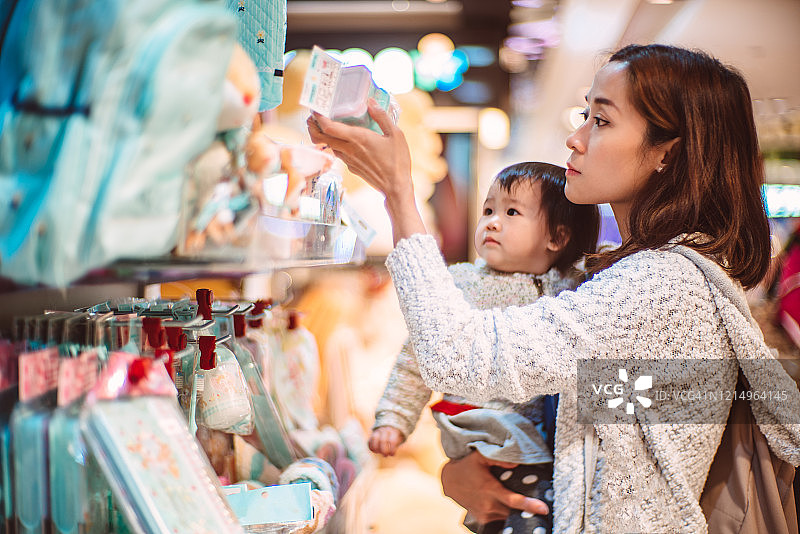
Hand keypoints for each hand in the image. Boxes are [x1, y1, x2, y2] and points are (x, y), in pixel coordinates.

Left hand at [306, 101, 424, 242]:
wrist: (396, 187)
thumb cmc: (398, 161)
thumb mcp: (396, 134)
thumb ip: (382, 117)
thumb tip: (371, 102)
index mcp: (358, 138)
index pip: (329, 127)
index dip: (319, 118)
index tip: (315, 109)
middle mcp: (349, 149)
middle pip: (321, 137)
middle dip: (313, 126)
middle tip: (312, 116)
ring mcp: (349, 160)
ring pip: (328, 146)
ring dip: (322, 136)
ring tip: (323, 126)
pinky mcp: (351, 167)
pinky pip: (338, 153)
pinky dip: (333, 145)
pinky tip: (340, 140)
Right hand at [368, 426, 405, 456]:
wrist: (391, 426)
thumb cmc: (396, 436)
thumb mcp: (400, 439)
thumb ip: (397, 445)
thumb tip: (391, 453)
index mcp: (394, 431)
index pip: (392, 441)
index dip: (392, 450)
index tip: (392, 454)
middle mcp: (385, 430)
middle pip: (383, 440)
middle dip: (384, 450)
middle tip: (385, 455)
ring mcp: (378, 431)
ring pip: (374, 438)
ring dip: (376, 448)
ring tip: (378, 452)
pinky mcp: (373, 434)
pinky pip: (369, 440)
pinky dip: (371, 447)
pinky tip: (375, 451)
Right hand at [440, 450, 548, 523]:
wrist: (448, 481)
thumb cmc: (466, 466)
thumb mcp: (479, 456)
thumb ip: (498, 458)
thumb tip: (517, 462)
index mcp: (490, 489)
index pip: (513, 501)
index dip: (530, 505)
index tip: (543, 508)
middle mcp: (488, 505)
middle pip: (514, 512)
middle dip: (525, 509)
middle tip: (535, 503)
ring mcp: (485, 514)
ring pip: (507, 516)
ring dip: (514, 511)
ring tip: (518, 501)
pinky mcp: (482, 519)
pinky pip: (500, 518)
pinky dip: (505, 513)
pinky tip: (505, 505)